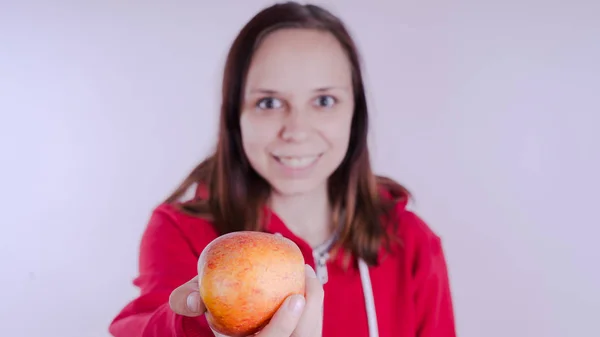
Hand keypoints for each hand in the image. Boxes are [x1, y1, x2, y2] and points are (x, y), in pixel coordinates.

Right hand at [169, 264, 323, 336]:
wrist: (220, 316)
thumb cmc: (207, 303)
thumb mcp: (192, 301)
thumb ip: (187, 299)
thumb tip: (194, 298)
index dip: (284, 326)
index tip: (295, 297)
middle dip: (311, 311)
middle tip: (307, 275)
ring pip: (310, 333)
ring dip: (315, 305)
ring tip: (308, 273)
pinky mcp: (296, 334)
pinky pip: (311, 325)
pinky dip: (314, 304)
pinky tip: (308, 279)